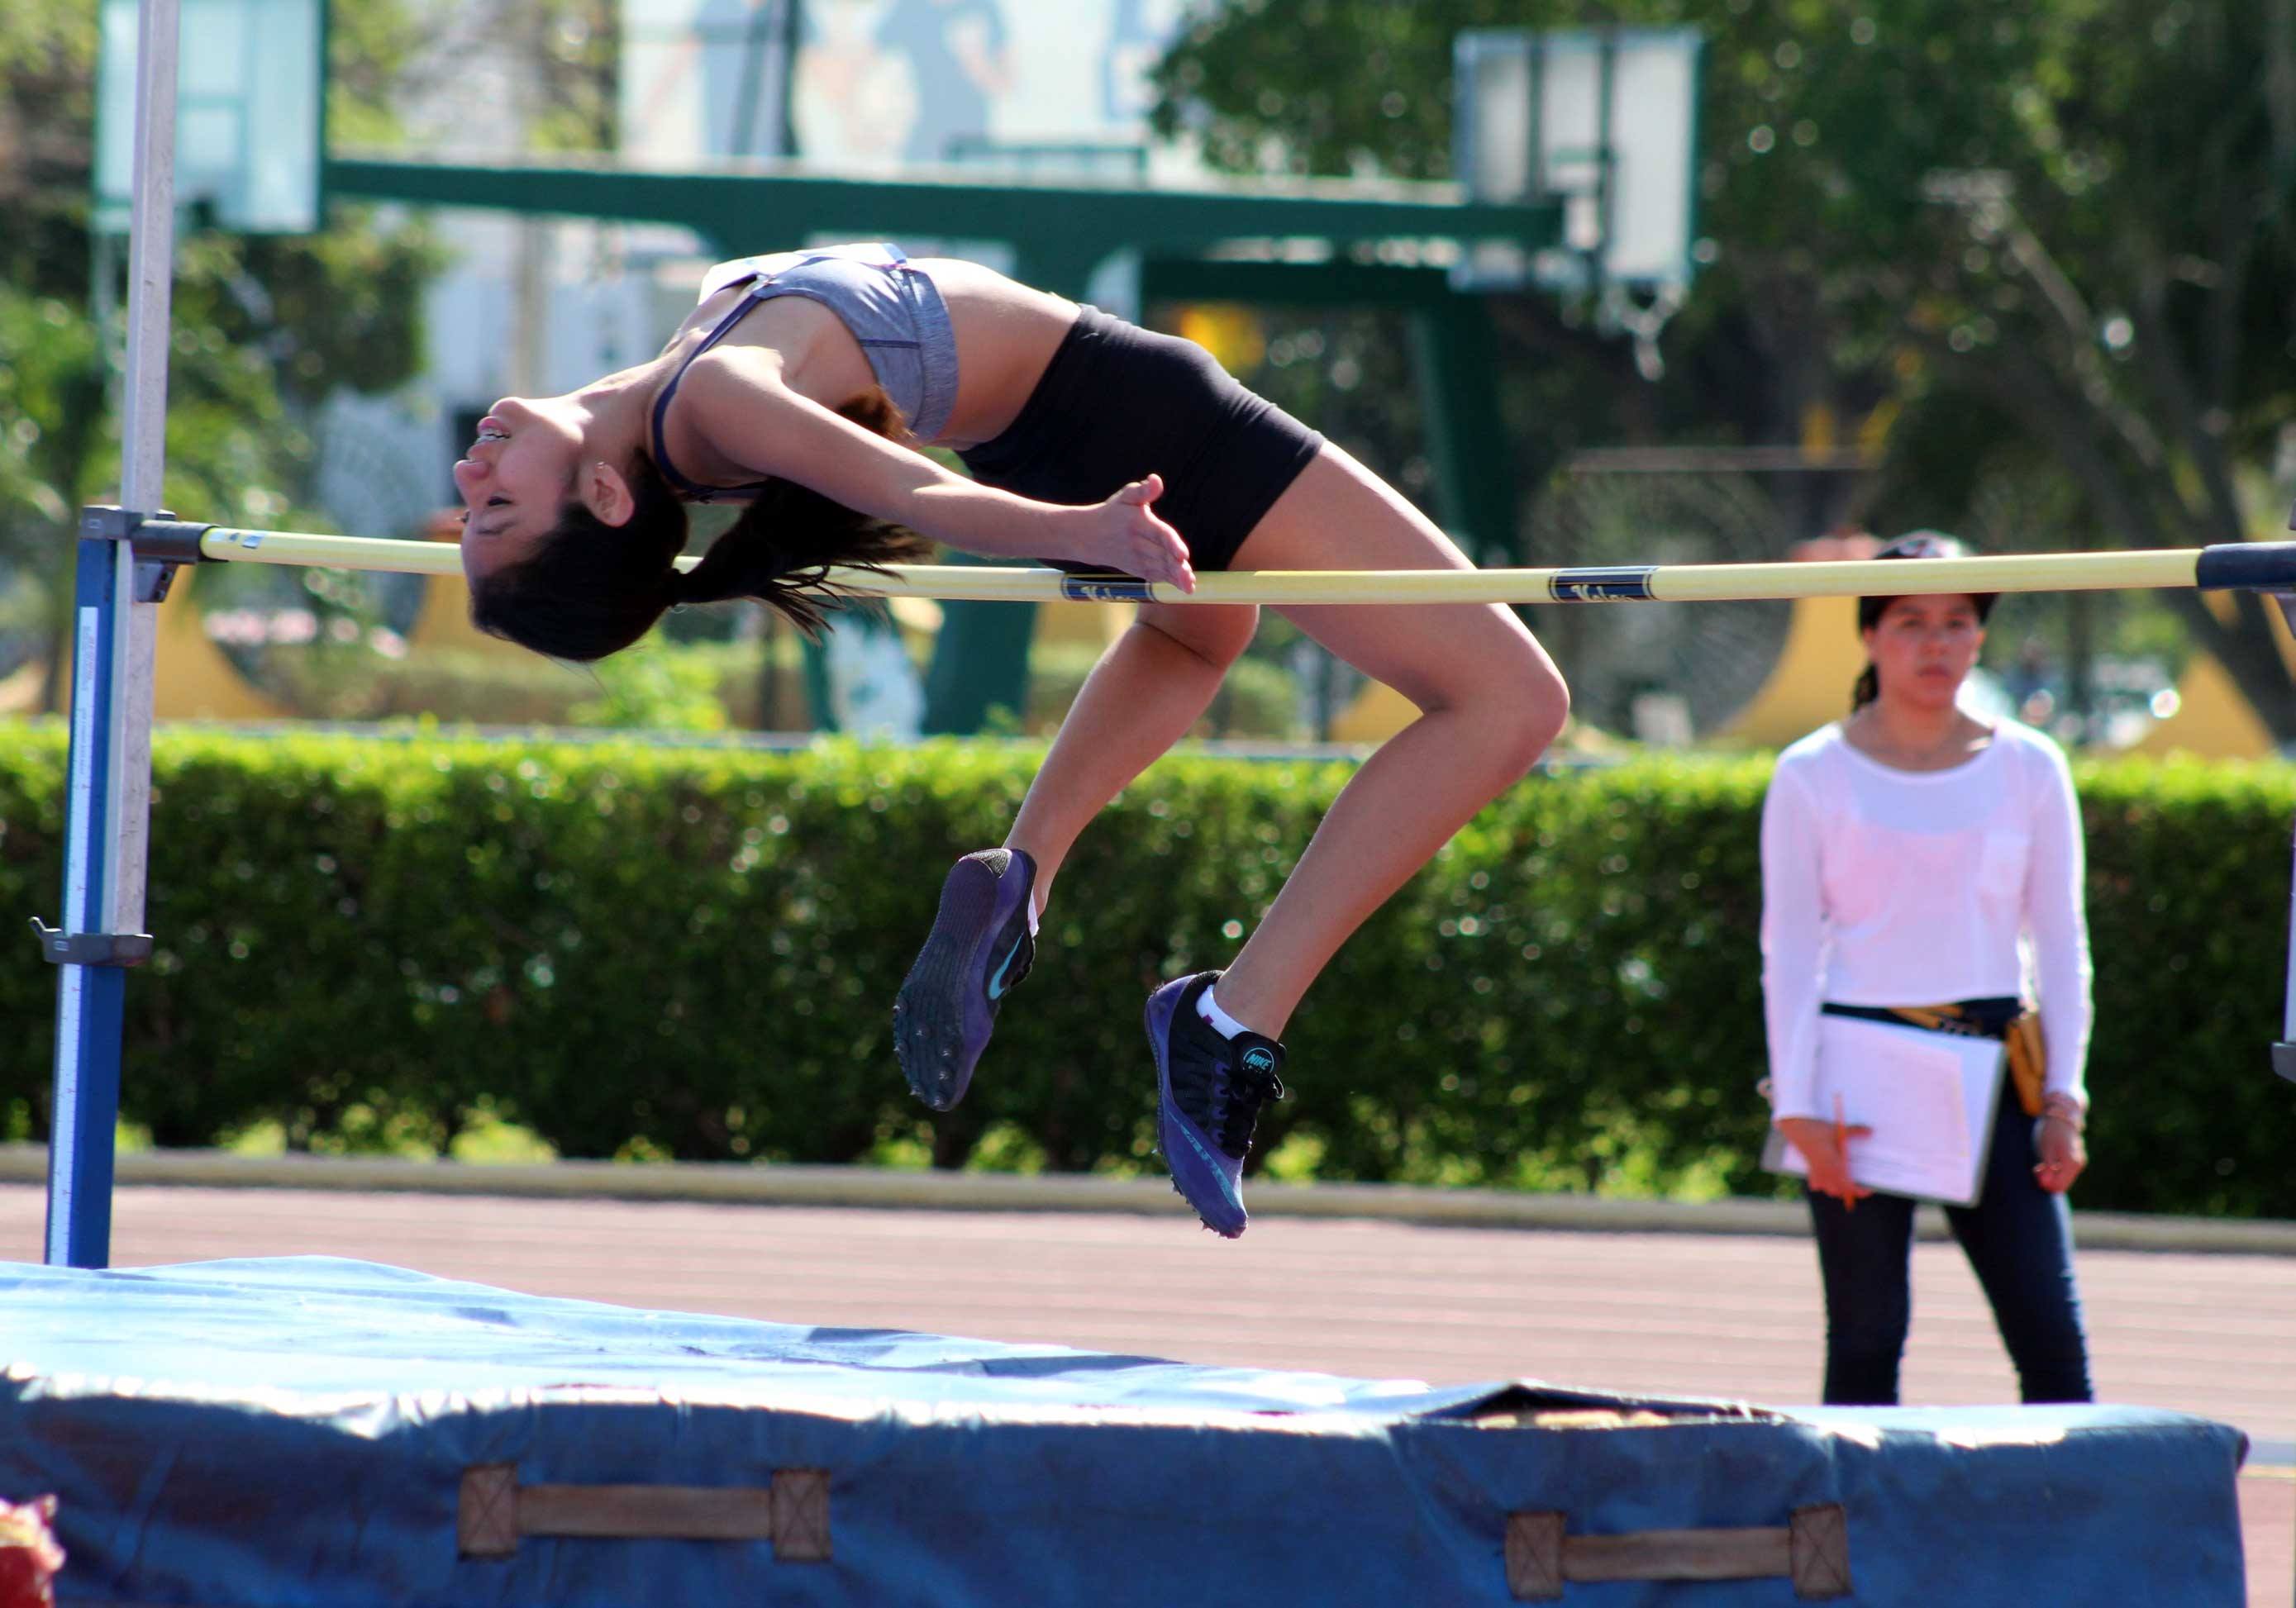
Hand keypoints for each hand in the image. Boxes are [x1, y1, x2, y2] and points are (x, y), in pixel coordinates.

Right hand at [1072, 474, 1194, 592]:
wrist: (1090, 536)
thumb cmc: (1114, 512)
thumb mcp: (1127, 496)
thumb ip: (1143, 490)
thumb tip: (1156, 480)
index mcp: (1139, 524)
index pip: (1159, 534)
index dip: (1172, 544)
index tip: (1184, 555)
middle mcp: (1138, 544)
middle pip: (1162, 556)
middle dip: (1176, 567)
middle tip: (1189, 576)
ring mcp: (1137, 559)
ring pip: (1160, 570)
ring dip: (1176, 578)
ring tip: (1190, 585)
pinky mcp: (1138, 569)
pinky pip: (1156, 577)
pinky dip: (1171, 582)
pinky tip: (1186, 586)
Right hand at [1778, 1116, 1872, 1206]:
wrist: (1797, 1127)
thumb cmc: (1818, 1130)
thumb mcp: (1839, 1130)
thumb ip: (1855, 1131)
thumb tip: (1870, 1131)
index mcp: (1834, 1164)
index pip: (1848, 1186)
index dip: (1858, 1191)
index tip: (1867, 1190)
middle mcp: (1825, 1171)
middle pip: (1839, 1191)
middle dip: (1848, 1191)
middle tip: (1859, 1185)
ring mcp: (1816, 1171)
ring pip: (1828, 1189)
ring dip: (1836, 1189)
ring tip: (1844, 1183)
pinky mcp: (1809, 1168)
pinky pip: (1816, 1184)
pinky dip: (1822, 1185)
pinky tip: (1827, 1179)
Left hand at [2033, 1114, 2086, 1193]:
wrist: (2060, 1116)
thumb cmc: (2050, 1132)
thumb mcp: (2045, 1149)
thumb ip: (2047, 1168)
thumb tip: (2046, 1185)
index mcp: (2071, 1163)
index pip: (2059, 1186)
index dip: (2044, 1183)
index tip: (2036, 1171)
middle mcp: (2078, 1164)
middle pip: (2061, 1185)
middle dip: (2047, 1180)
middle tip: (2037, 1167)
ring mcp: (2078, 1162)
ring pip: (2062, 1179)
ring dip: (2050, 1175)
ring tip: (2041, 1164)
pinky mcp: (2075, 1160)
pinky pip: (2064, 1173)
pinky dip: (2054, 1171)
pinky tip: (2046, 1162)